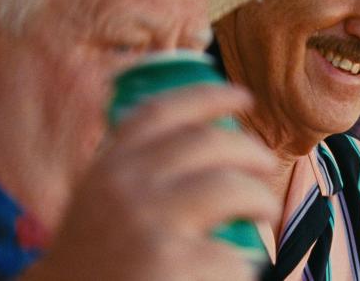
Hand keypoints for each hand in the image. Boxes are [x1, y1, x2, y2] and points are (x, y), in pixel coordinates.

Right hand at [24, 85, 278, 280]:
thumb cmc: (91, 262)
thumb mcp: (100, 202)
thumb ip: (138, 172)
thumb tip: (206, 147)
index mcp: (108, 166)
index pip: (163, 112)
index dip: (209, 97)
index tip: (243, 97)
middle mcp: (127, 186)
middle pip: (209, 143)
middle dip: (251, 149)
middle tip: (268, 165)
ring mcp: (149, 224)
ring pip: (232, 188)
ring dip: (261, 198)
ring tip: (265, 212)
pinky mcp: (171, 264)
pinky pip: (233, 255)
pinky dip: (244, 266)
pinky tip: (233, 273)